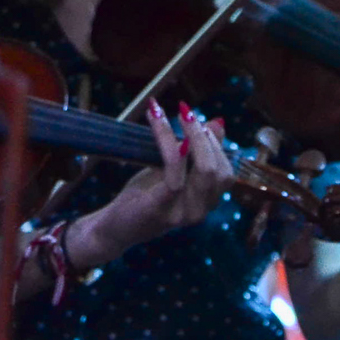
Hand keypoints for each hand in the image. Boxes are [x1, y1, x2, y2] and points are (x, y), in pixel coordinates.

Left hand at [81, 98, 234, 257]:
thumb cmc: (143, 197)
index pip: (226, 172)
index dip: (216, 144)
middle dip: (205, 136)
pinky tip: (163, 126)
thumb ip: (193, 153)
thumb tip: (217, 122)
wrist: (114, 228)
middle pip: (219, 170)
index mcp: (206, 203)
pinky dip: (172, 146)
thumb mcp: (171, 172)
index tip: (199, 119)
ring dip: (192, 136)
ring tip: (176, 114)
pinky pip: (174, 172)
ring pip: (204, 169)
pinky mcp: (161, 208)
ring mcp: (183, 213)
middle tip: (186, 111)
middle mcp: (201, 211)